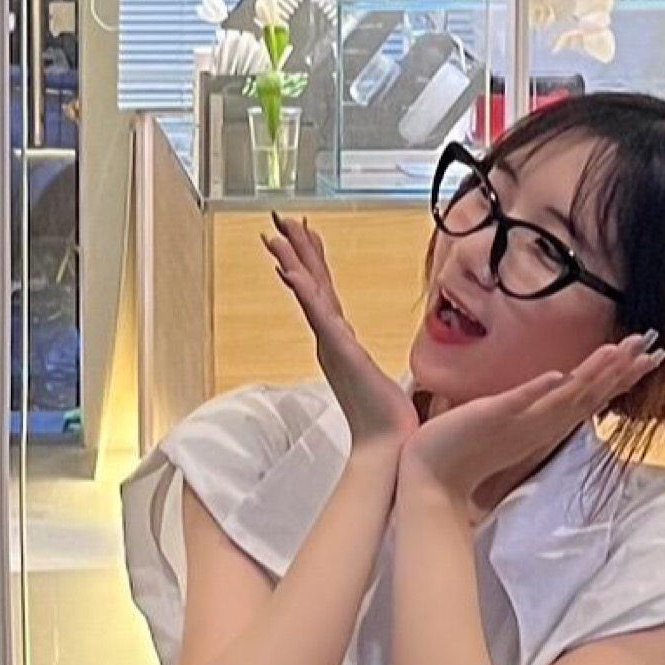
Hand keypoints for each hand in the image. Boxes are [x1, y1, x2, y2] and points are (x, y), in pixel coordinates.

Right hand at [264, 214, 416, 450]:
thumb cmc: (389, 418)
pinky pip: (317, 313)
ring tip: (275, 236)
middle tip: (277, 220)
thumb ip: (379, 367)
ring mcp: (332, 344)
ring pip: (309, 292)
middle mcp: (331, 340)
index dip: (312, 262)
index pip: (324, 292)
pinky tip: (290, 271)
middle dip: (295, 249)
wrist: (388, 444)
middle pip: (311, 284)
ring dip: (291, 261)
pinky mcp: (340, 350)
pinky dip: (303, 291)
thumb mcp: (385, 379)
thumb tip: (389, 365)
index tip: (303, 235)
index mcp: (341, 342)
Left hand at [401, 333, 661, 512]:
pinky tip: (558, 377)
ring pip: (563, 398)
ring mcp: (516, 423)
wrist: (429, 477)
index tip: (648, 357)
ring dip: (591, 375)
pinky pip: (518, 403)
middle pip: (587, 396)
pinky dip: (538, 391)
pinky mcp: (491, 419)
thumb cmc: (463, 450)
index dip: (619, 378)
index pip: (589, 397)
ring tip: (617, 352)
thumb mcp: (504, 420)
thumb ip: (528, 404)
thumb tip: (547, 386)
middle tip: (651, 348)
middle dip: (620, 372)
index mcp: (541, 424)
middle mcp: (536, 424)